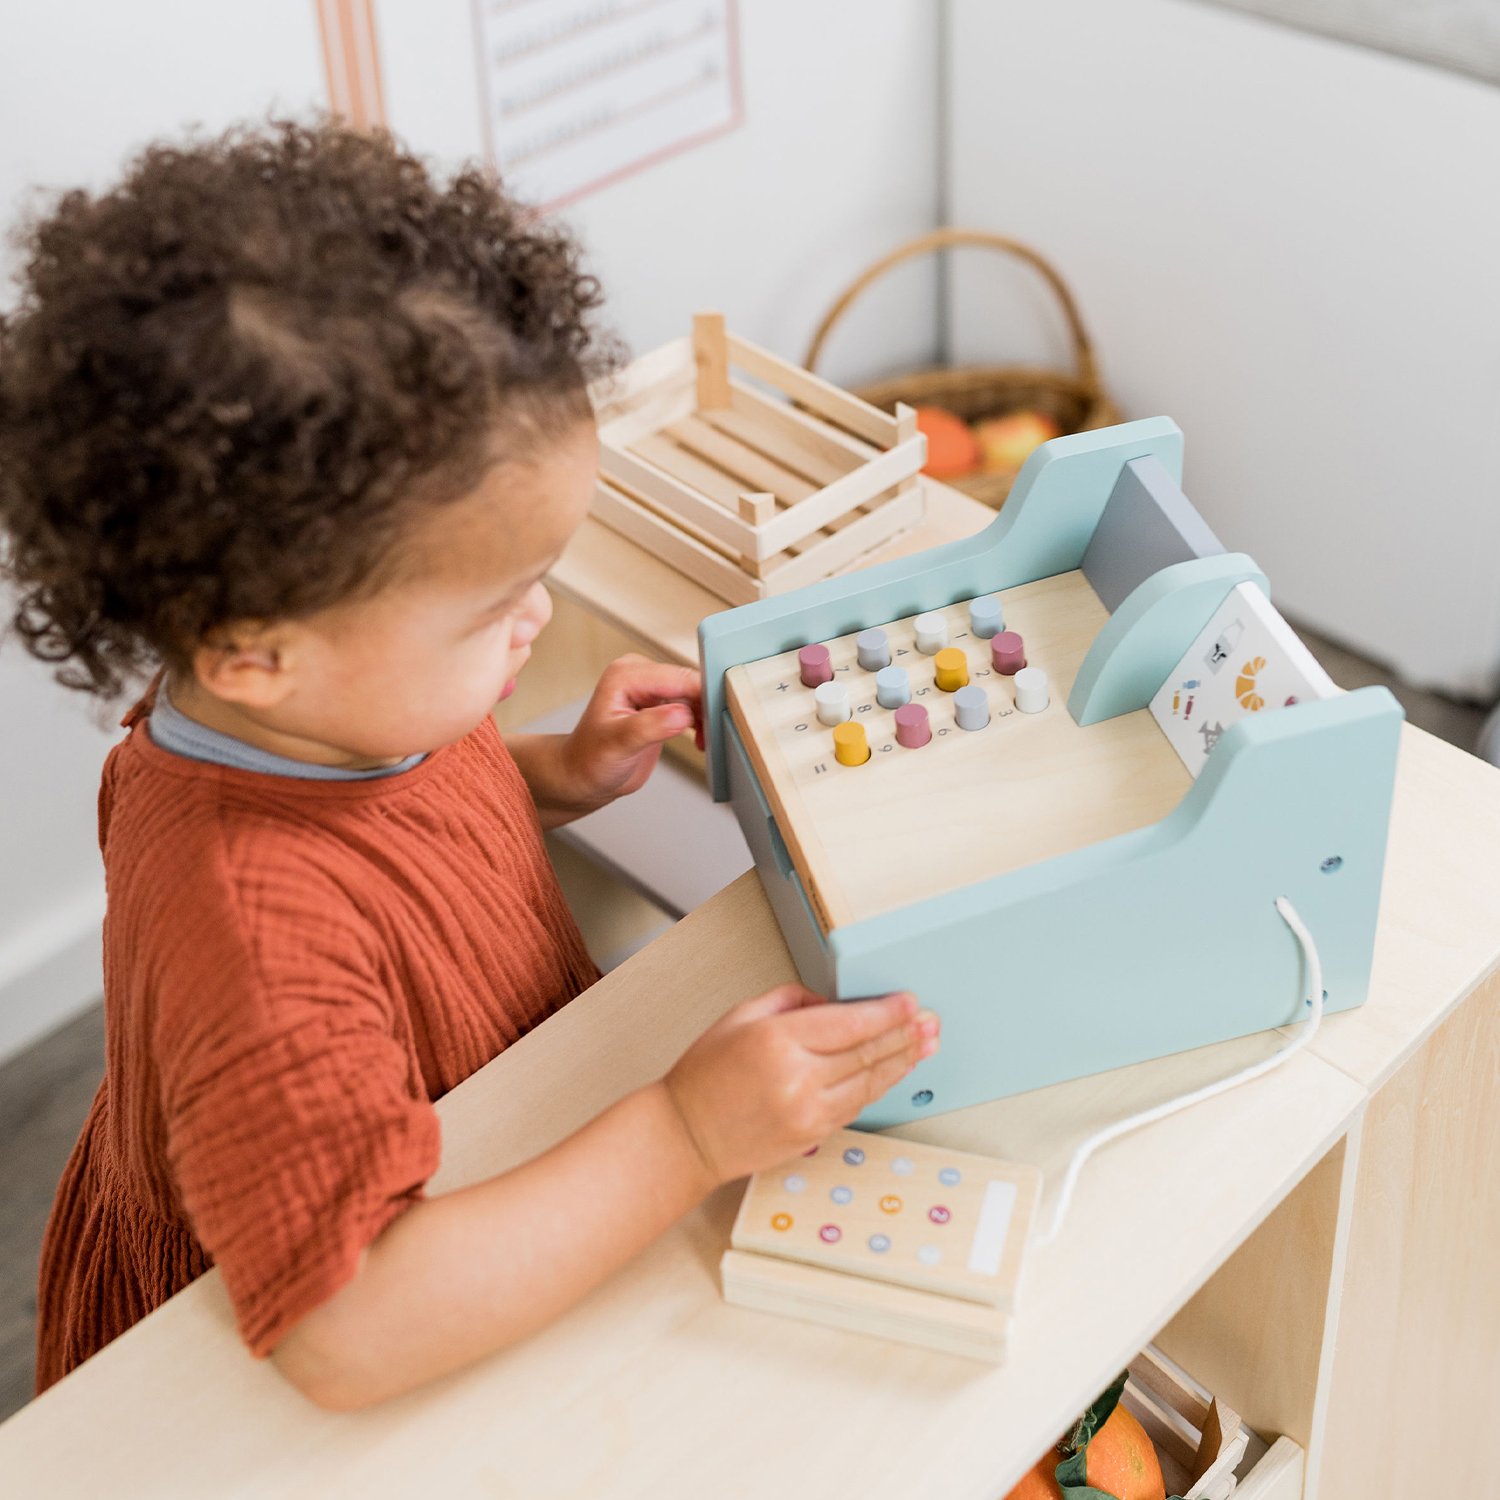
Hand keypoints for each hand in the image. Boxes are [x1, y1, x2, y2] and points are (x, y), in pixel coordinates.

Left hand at [559, 655, 702, 809]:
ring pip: (696, 695)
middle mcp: (641, 676)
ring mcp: (652, 689)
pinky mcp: (661, 704)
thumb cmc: (589, 761)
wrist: (583, 777)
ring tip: (706, 741)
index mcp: (627, 675)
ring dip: (707, 716)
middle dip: (708, 707)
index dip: (704, 696)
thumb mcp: (617, 745)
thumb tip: (683, 713)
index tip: (720, 718)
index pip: (679, 677)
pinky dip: (702, 722)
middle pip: (692, 682)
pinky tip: (701, 741)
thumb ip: (650, 726)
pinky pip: (693, 706)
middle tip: (716, 735)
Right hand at [662, 985, 939, 1185]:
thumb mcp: (739, 1016)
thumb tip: (831, 1003)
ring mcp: (808, 1112)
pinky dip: (880, 1086)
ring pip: (870, 1082)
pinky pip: (856, 1105)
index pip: (850, 1022)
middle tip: (930, 1021)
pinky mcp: (813, 1135)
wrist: (686, 1136)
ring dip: (903, 1061)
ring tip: (926, 1044)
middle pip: (868, 1051)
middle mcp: (798, 1078)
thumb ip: (790, 1001)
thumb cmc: (705, 1076)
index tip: (909, 1001)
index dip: (887, 1012)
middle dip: (906, 1034)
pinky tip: (895, 1073)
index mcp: (777, 1040)